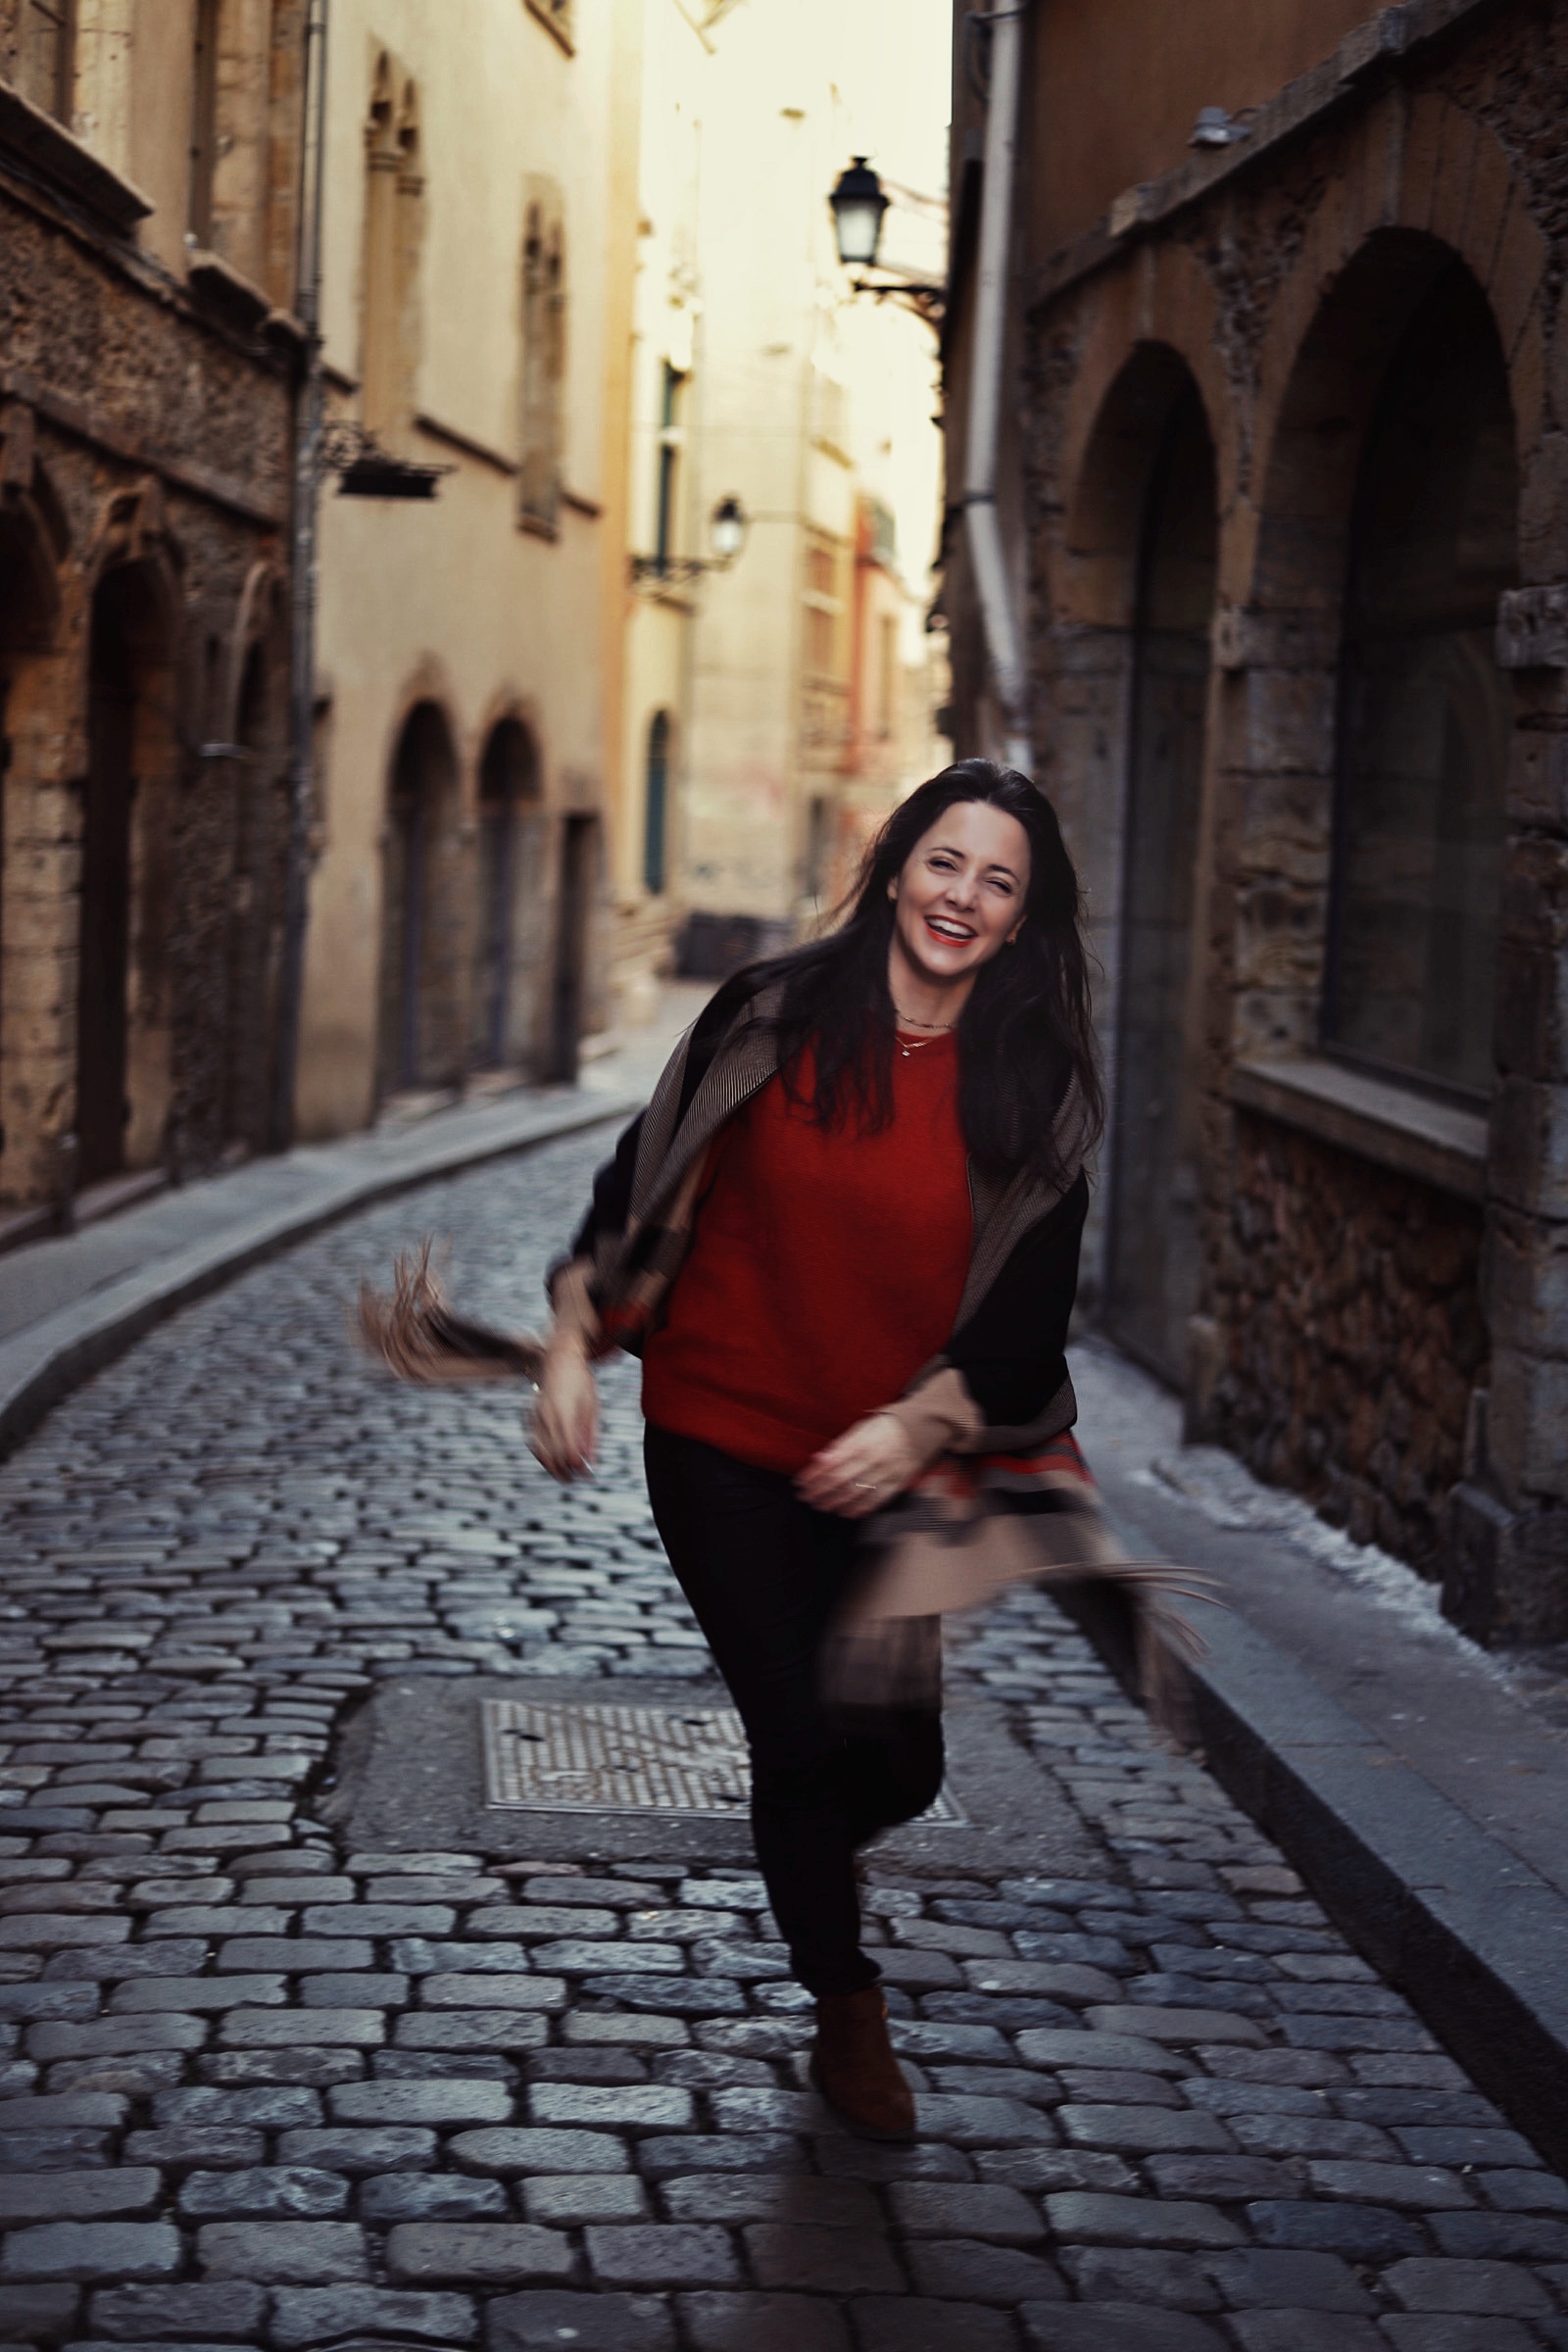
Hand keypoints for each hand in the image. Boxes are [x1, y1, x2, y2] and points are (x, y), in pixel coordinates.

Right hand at [529, 1342, 598, 1480]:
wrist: (559, 1358)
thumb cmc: (581, 1381)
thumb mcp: (593, 1406)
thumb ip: (591, 1435)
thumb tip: (590, 1462)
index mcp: (564, 1414)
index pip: (568, 1451)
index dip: (578, 1467)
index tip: (589, 1475)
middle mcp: (547, 1417)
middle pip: (553, 1456)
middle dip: (566, 1472)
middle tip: (580, 1478)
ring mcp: (536, 1416)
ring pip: (540, 1452)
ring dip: (553, 1467)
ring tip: (566, 1476)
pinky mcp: (531, 1416)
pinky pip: (534, 1442)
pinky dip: (543, 1455)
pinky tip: (553, 1461)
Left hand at [796, 1412, 919, 1518]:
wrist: (920, 1429)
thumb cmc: (886, 1427)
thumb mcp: (861, 1428)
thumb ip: (840, 1445)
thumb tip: (819, 1459)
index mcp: (862, 1443)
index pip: (831, 1464)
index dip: (813, 1476)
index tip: (800, 1482)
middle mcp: (873, 1460)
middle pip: (840, 1481)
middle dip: (819, 1491)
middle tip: (806, 1497)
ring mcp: (886, 1474)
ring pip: (855, 1494)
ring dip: (833, 1502)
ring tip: (820, 1506)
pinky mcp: (896, 1484)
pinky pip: (875, 1501)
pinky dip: (858, 1509)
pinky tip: (844, 1512)